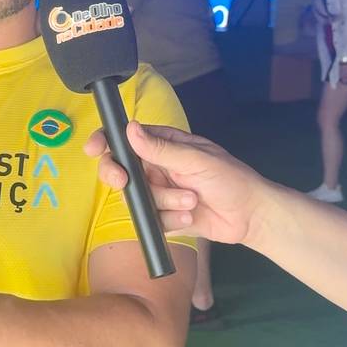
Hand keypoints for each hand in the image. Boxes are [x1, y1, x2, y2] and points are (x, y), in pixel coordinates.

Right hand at [85, 122, 268, 245]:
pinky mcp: (163, 214)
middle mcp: (156, 166)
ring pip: (137, 197)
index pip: (125, 138)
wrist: (251, 217)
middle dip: (121, 176)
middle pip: (120, 168)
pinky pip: (150, 218)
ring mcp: (158, 191)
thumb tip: (129, 128)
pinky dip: (169, 218)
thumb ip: (160, 148)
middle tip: (125, 183)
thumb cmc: (230, 178)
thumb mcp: (196, 159)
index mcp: (163, 144)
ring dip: (162, 200)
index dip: (105, 141)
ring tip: (191, 201)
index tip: (94, 149)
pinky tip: (190, 216)